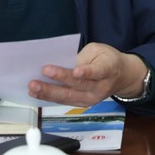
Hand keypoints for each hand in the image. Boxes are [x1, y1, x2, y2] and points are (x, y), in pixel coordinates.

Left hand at [27, 43, 147, 106]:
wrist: (122, 77)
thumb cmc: (107, 59)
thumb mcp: (98, 50)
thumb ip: (82, 57)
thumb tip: (61, 62)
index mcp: (108, 69)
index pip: (98, 71)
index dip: (87, 71)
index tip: (76, 71)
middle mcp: (100, 87)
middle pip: (78, 85)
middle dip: (58, 80)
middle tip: (40, 76)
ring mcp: (92, 99)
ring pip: (69, 96)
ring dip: (49, 93)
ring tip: (33, 87)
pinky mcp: (83, 104)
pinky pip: (65, 101)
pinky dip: (50, 98)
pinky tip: (36, 94)